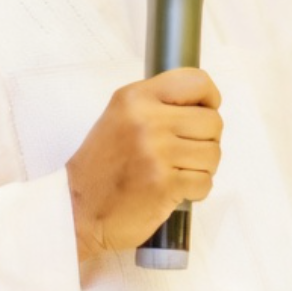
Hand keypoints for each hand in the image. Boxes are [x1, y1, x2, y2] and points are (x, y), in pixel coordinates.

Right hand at [65, 68, 222, 262]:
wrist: (78, 209)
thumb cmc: (101, 166)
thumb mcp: (120, 117)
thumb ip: (156, 104)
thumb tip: (202, 104)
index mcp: (135, 98)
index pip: (196, 82)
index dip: (210, 98)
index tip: (205, 112)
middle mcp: (147, 120)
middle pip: (212, 121)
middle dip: (206, 140)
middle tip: (186, 153)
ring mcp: (157, 153)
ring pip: (213, 153)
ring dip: (202, 167)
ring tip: (178, 172)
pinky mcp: (165, 184)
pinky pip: (205, 182)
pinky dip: (196, 190)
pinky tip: (175, 190)